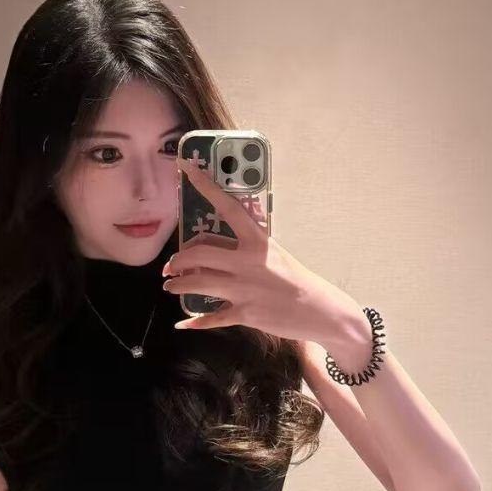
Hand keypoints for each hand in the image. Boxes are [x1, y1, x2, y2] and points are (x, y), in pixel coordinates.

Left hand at [162, 157, 361, 346]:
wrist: (321, 311)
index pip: (226, 207)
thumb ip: (248, 249)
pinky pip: (211, 318)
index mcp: (257, 240)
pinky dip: (195, 322)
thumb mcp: (275, 254)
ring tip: (171, 286)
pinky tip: (183, 324)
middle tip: (170, 266)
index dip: (204, 185)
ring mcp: (244, 289)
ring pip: (197, 283)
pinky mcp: (244, 314)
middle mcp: (247, 262)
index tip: (185, 166)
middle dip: (177, 260)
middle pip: (198, 253)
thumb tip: (219, 250)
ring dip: (177, 285)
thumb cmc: (298, 280)